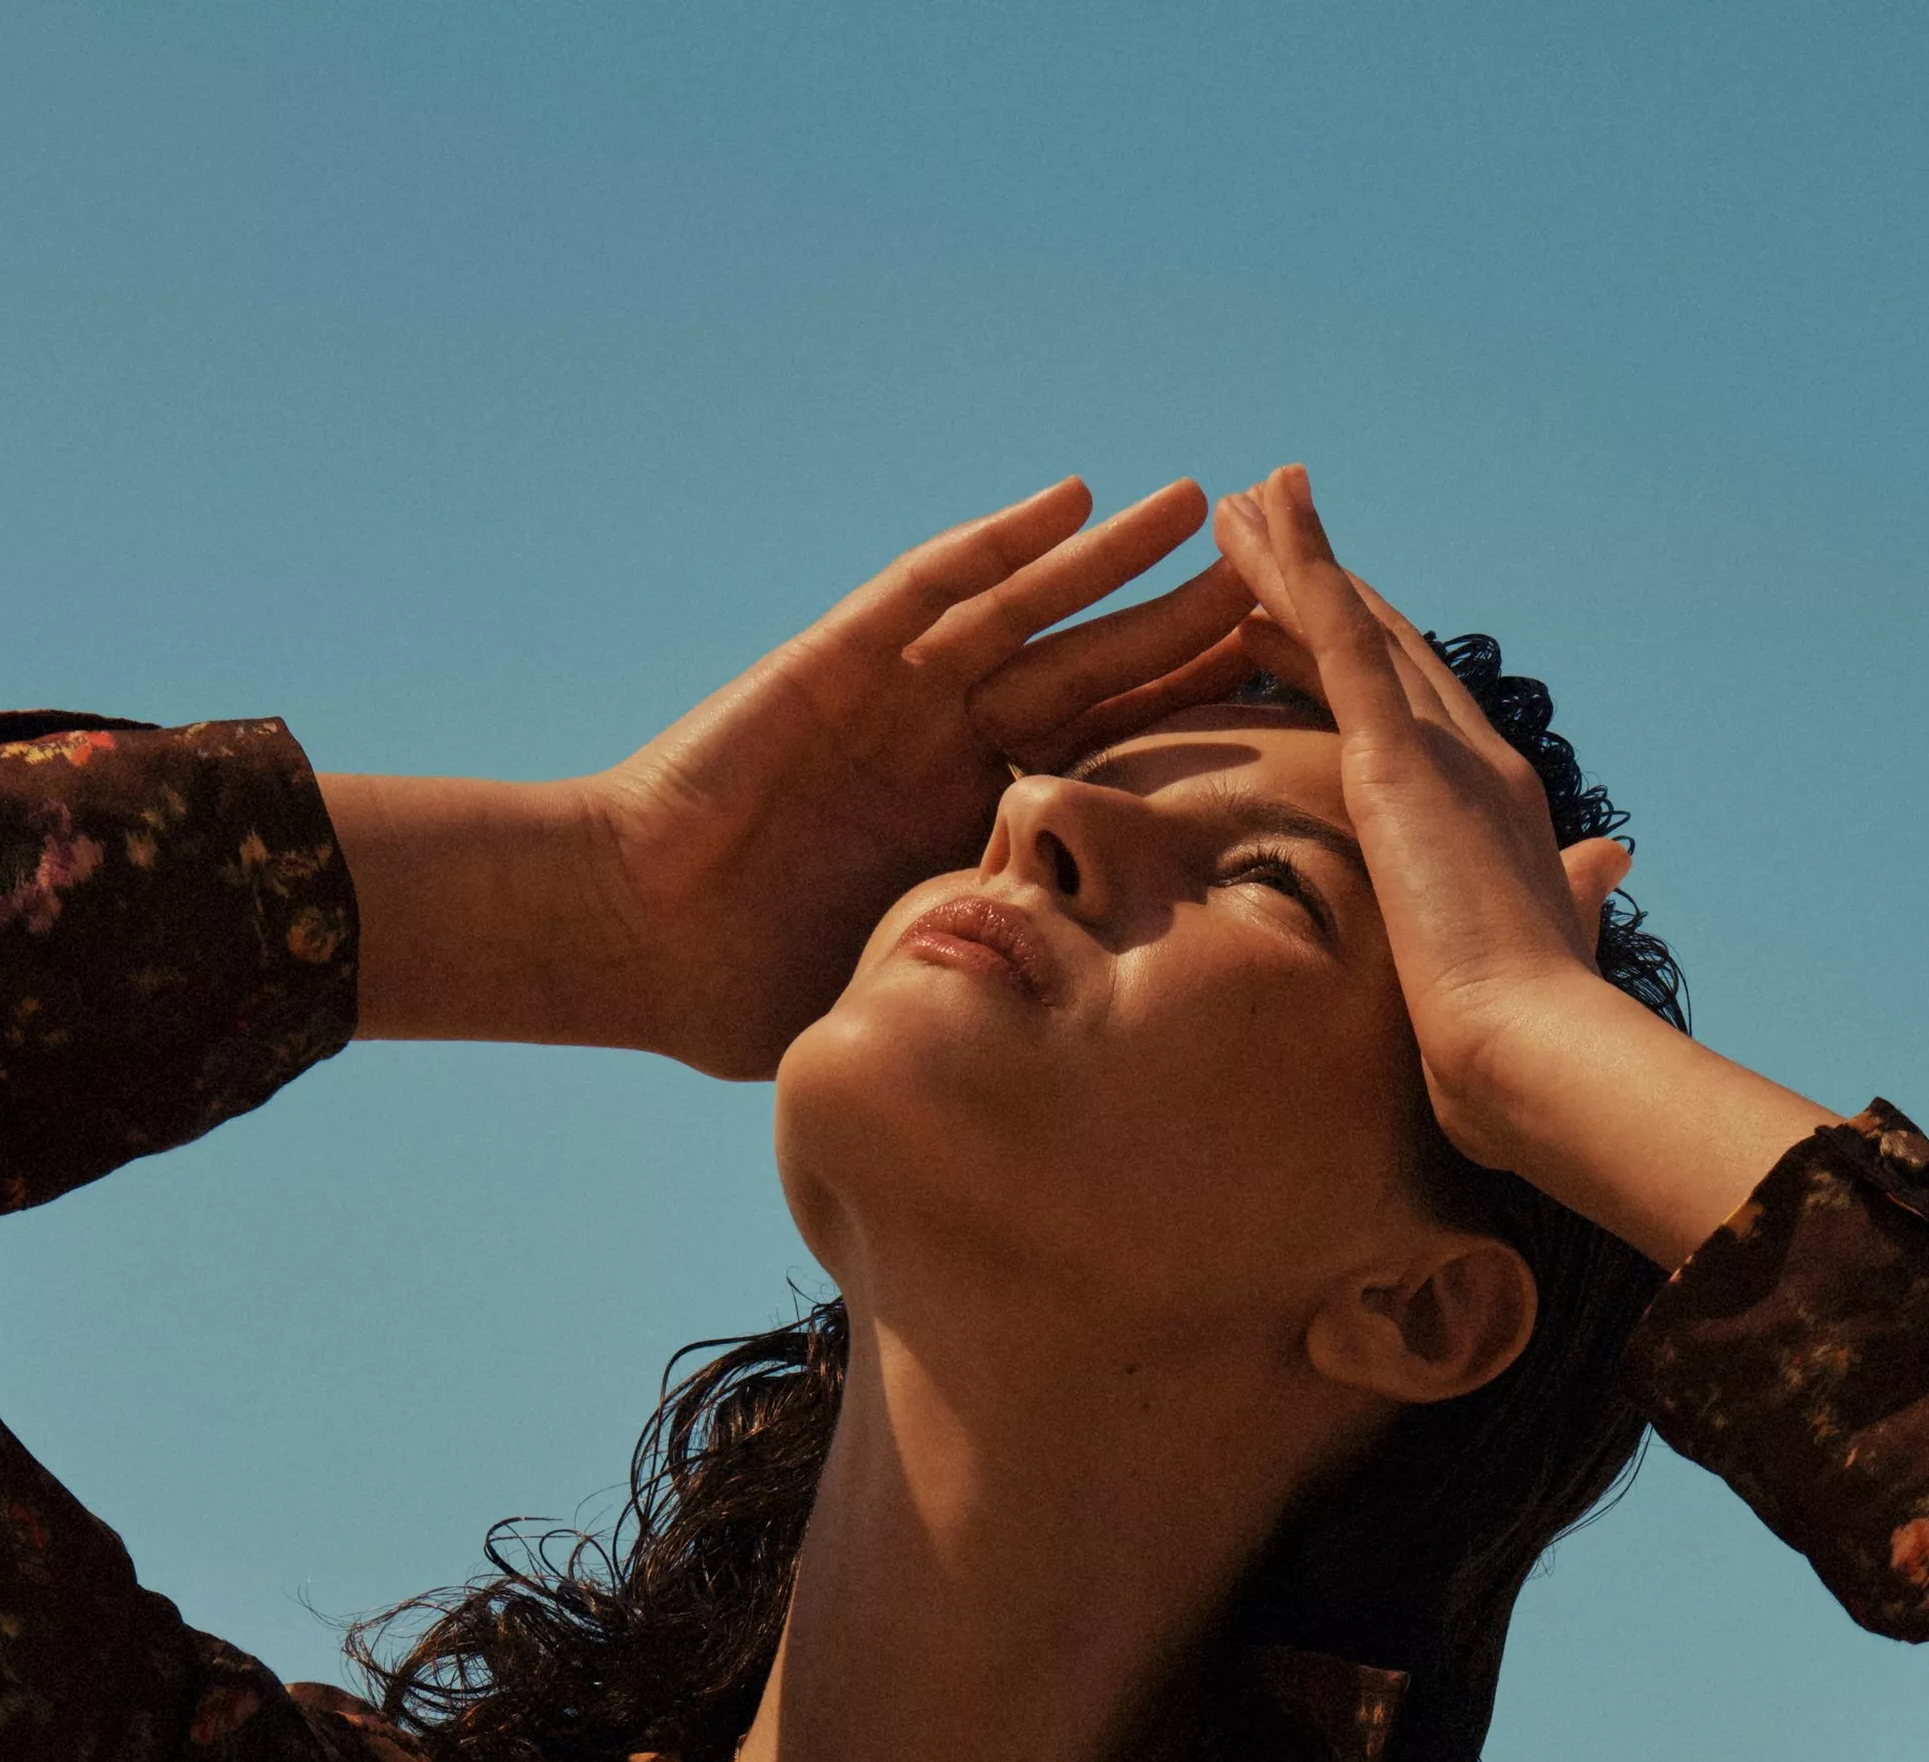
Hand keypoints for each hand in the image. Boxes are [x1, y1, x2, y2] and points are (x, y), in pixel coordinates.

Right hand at [572, 481, 1261, 1077]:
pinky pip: (931, 587)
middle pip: (1094, 675)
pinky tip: (1074, 499)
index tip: (1289, 717)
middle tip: (1285, 587)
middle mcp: (949, 745)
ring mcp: (898, 693)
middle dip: (1185, 629)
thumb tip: (1110, 1094)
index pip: (1110, 769)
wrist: (639, 936)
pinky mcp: (841, 658)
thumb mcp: (910, 995)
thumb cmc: (747, 985)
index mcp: (976, 822)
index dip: (1194, 737)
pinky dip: (1001, 543)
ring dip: (1114, 560)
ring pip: (1032, 610)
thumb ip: (995, 1004)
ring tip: (1208, 507)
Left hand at [1197, 468, 1646, 1163]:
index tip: (1298, 632)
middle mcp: (1477, 762)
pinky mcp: (1405, 762)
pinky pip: (1344, 641)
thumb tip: (1611, 866)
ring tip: (1237, 505)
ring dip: (1295, 561)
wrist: (1539, 1056)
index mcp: (1499, 810)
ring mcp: (1444, 754)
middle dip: (1321, 594)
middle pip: (1384, 652)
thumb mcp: (1549, 946)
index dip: (1361, 663)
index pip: (1416, 715)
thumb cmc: (1528, 1044)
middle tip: (1261, 536)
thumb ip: (1575, 896)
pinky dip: (1306, 572)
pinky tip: (1266, 512)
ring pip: (1357, 629)